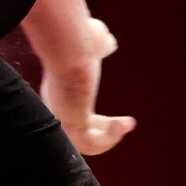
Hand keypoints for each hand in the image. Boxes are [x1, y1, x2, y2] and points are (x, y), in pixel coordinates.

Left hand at [36, 17, 135, 155]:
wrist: (70, 49)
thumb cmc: (78, 42)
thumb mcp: (92, 45)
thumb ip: (100, 46)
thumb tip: (107, 42)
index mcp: (59, 93)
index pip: (75, 115)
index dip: (97, 120)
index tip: (117, 118)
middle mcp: (58, 109)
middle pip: (80, 132)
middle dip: (106, 129)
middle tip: (126, 123)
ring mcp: (64, 119)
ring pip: (86, 143)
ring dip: (110, 137)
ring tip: (127, 124)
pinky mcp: (73, 125)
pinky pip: (92, 143)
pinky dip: (111, 137)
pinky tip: (123, 123)